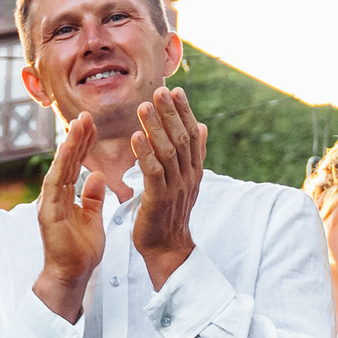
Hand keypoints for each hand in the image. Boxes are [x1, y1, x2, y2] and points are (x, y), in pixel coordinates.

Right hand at [32, 111, 105, 321]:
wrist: (72, 275)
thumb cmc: (81, 251)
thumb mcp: (93, 217)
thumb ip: (93, 197)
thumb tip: (97, 175)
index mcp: (64, 196)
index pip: (74, 164)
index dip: (83, 144)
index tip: (92, 124)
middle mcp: (54, 196)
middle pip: (66, 161)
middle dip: (76, 138)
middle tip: (86, 115)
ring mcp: (48, 203)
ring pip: (59, 167)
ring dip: (68, 145)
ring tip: (78, 124)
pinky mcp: (47, 213)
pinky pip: (54, 184)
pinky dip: (61, 165)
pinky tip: (68, 149)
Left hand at [131, 87, 206, 287]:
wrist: (168, 247)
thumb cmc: (171, 213)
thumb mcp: (186, 181)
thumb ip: (194, 154)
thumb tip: (202, 126)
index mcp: (194, 170)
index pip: (192, 134)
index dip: (184, 112)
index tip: (176, 90)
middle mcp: (188, 176)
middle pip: (181, 139)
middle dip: (171, 113)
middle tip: (160, 91)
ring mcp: (175, 187)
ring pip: (168, 152)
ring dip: (155, 128)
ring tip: (143, 107)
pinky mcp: (159, 199)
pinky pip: (153, 172)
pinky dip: (145, 153)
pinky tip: (135, 138)